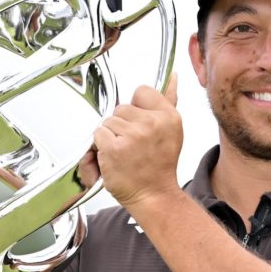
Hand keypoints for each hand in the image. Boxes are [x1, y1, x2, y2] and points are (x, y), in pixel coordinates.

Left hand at [92, 73, 181, 207]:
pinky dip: (101, 146)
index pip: (141, 92)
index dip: (136, 109)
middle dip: (122, 125)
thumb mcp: (171, 131)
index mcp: (169, 116)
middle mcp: (152, 123)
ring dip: (111, 136)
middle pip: (121, 108)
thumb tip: (172, 76)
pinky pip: (98, 134)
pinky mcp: (114, 147)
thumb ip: (168, 101)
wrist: (154, 195)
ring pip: (108, 121)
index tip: (140, 125)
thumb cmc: (159, 166)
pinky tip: (115, 157)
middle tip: (133, 145)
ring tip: (125, 152)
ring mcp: (132, 135)